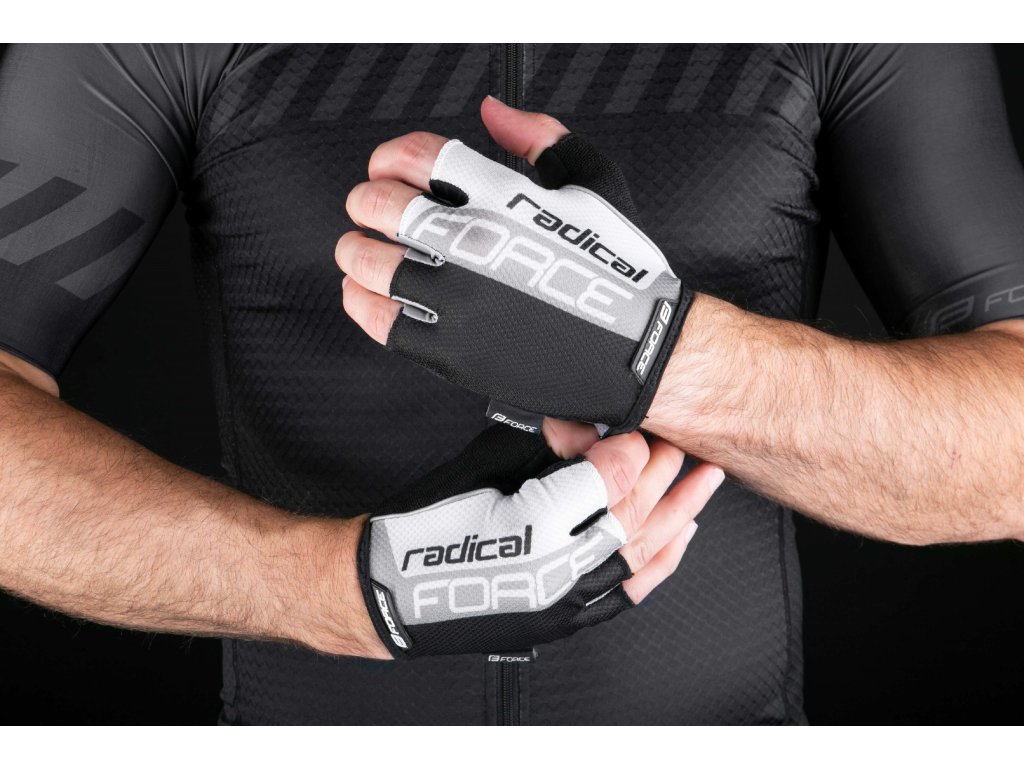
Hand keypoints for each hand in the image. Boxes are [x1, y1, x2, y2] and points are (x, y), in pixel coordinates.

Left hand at [336, 96, 690, 432]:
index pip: (418, 157)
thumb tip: (491, 112)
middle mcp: (476, 244)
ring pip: (372, 264)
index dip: (390, 156)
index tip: (386, 168)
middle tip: (365, 208)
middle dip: (365, 201)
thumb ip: (540, 136)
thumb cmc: (619, 271)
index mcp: (504, 198)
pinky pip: (383, 321)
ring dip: (355, 250)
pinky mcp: (453, 351)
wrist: (637, 348)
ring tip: (358, 250)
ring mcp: (459, 300)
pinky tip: (361, 293)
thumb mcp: (595, 182)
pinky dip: (361, 302)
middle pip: (382, 205)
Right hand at [355, 423, 723, 658]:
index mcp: (531, 524)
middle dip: (662, 475)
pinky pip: (626, 592)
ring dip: (677, 514)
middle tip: (681, 445)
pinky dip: (659, 564)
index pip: (605, 481)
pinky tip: (680, 539)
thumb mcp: (484, 469)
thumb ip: (548, 454)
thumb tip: (599, 440)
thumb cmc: (423, 525)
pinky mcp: (561, 618)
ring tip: (703, 483)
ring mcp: (562, 598)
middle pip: (630, 513)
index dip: (630, 450)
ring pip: (638, 552)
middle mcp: (553, 568)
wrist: (386, 590)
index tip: (639, 427)